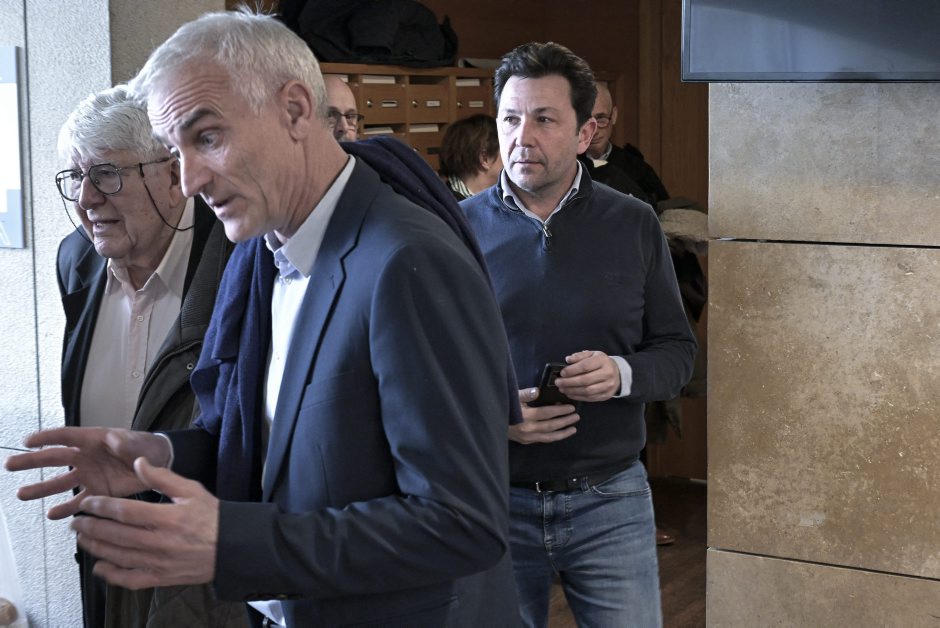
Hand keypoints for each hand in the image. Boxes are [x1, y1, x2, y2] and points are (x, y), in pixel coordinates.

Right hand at [4, 427, 170, 519]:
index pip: (66, 436)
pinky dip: (66, 509)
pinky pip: (78, 502)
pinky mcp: (98, 493)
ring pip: (60, 483)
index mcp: (93, 440)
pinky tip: (52, 515)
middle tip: (11, 465)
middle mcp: (86, 458)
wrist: (158, 463)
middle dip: (32, 462)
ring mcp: (90, 476)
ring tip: (22, 494)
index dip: (47, 437)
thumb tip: (114, 439)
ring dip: (42, 489)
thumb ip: (125, 442)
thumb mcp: (137, 442)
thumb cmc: (145, 447)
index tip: (27, 441)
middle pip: (54, 458)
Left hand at [72, 457, 217, 588]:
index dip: (101, 507)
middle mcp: (160, 542)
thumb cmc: (212, 516)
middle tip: (76, 522)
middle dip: (91, 527)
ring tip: (83, 539)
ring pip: (118, 556)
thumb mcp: (191, 490)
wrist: (233, 547)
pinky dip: (112, 575)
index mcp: (168, 518)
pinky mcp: (161, 578)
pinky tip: (100, 566)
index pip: (125, 512)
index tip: (87, 503)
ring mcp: (159, 562)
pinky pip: (130, 579)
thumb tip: (137, 462)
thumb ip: (162, 477)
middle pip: (116, 535)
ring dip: (96, 548)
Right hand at [509, 388, 578, 443]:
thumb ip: (526, 394)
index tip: (571, 407)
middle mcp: (528, 429)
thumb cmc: (504, 406)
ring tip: (573, 429)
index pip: (547, 413)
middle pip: (551, 426)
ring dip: (562, 433)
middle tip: (576, 416)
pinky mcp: (526, 442)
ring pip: (549, 437)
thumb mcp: (512, 397)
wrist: (492, 422)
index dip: (560, 411)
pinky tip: (559, 434)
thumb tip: (538, 391)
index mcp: (525, 416)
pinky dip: (553, 437)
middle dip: (565, 421)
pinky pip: (543, 440)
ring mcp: (527, 437)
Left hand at [555, 350, 620, 402]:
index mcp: (603, 361)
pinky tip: (570, 394)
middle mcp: (607, 373)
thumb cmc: (601, 363)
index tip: (562, 373)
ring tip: (562, 389)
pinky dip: (578, 396)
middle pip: (585, 380)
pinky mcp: (606, 395)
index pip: (585, 366)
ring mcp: (608, 386)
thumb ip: (579, 356)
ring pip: (587, 391)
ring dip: (572, 391)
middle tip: (558, 382)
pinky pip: (590, 398)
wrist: (617, 373)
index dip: (572, 370)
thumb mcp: (592, 355)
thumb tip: (568, 360)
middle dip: (569, 382)